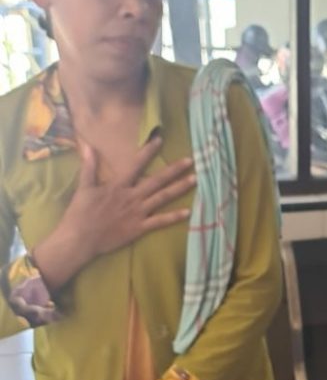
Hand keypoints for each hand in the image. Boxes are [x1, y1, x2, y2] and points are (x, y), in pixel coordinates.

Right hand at [34, 137, 194, 286]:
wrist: (79, 240)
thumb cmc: (80, 214)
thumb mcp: (84, 187)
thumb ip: (89, 165)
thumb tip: (86, 144)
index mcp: (118, 186)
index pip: (136, 165)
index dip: (148, 151)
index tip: (160, 139)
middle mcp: (132, 197)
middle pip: (157, 180)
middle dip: (174, 169)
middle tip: (190, 160)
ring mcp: (137, 213)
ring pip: (163, 198)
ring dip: (180, 188)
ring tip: (195, 179)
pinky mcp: (139, 228)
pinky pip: (160, 222)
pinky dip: (174, 217)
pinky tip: (189, 212)